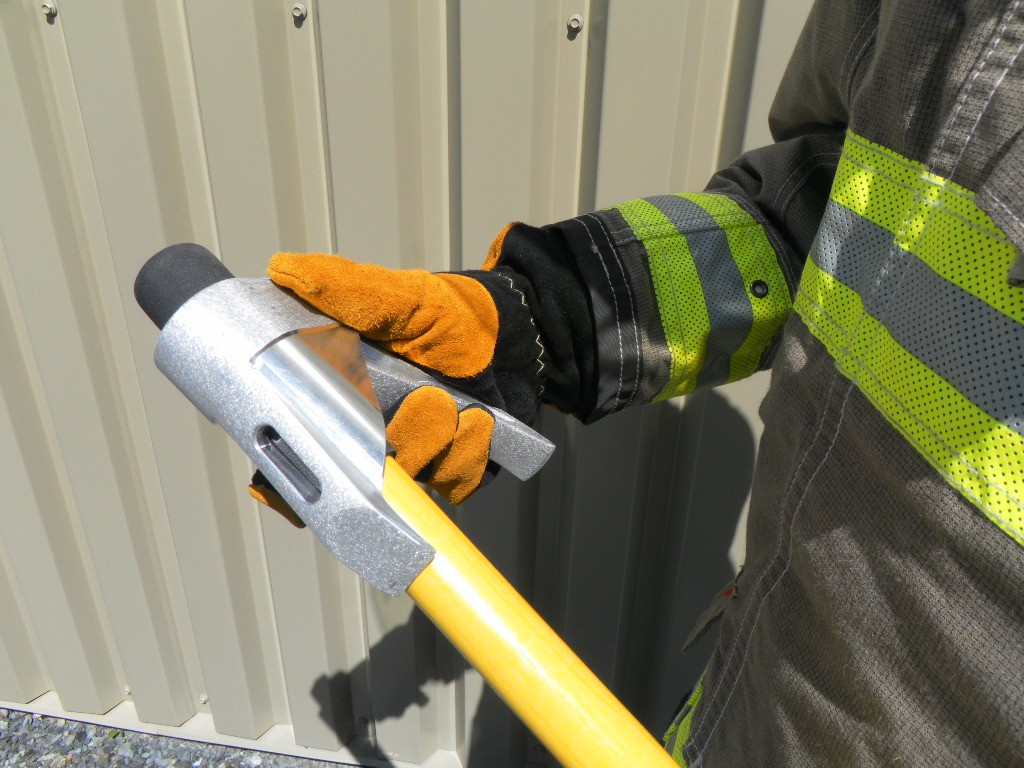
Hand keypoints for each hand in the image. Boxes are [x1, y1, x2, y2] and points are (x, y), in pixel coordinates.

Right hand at [253, 252, 540, 505]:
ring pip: (409, 476)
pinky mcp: (455, 469)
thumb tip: (285, 270)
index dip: (290, 469)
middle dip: (396, 435)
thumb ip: (347, 291)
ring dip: (436, 437)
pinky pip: (452, 480)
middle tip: (427, 399)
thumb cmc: (455, 314)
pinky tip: (478, 418)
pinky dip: (467, 448)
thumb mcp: (403, 296)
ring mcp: (415, 455)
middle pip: (358, 471)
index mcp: (347, 396)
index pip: (303, 444)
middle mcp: (375, 434)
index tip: (292, 470)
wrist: (520, 334)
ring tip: (453, 401)